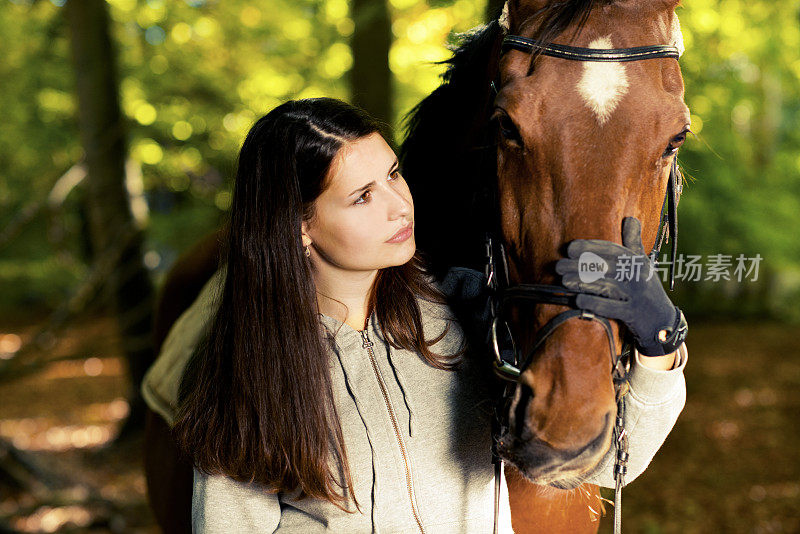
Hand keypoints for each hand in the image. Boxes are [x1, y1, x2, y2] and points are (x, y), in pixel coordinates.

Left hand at [554, 217, 687, 355]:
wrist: (662, 320)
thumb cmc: (647, 287)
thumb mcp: (643, 263)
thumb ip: (634, 242)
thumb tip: (630, 218)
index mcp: (638, 262)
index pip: (613, 251)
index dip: (591, 247)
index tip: (570, 247)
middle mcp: (638, 277)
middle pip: (607, 267)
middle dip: (580, 265)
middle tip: (558, 266)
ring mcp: (635, 296)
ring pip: (606, 286)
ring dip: (583, 283)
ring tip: (564, 281)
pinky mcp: (632, 314)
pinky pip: (611, 308)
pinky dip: (594, 304)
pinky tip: (578, 300)